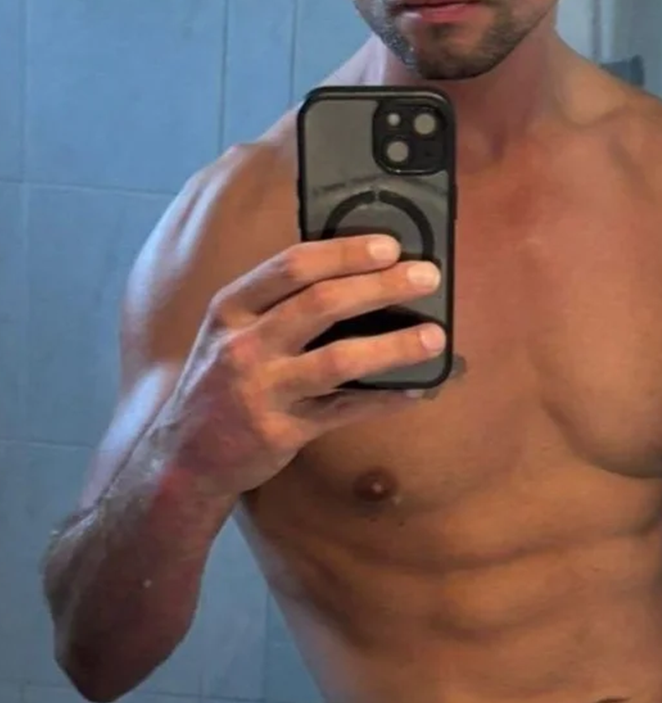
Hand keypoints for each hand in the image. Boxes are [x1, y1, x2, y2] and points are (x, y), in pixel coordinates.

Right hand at [156, 235, 444, 497]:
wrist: (186, 457)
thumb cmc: (220, 384)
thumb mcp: (230, 333)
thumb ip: (276, 306)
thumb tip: (354, 277)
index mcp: (232, 308)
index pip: (293, 266)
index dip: (345, 253)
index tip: (389, 246)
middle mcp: (245, 344)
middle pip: (322, 304)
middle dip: (381, 286)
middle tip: (426, 277)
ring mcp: (263, 390)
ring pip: (340, 359)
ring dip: (394, 346)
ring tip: (434, 337)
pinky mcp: (282, 431)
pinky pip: (346, 411)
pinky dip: (386, 399)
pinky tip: (417, 391)